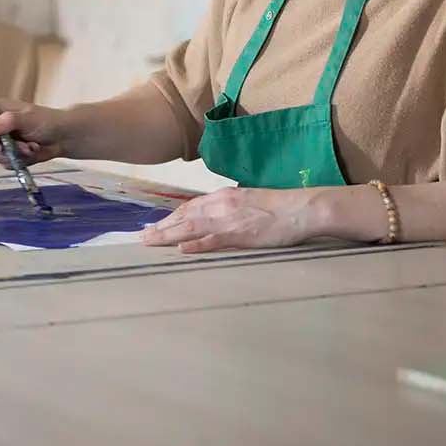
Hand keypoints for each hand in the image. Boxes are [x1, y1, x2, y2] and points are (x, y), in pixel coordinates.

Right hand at [0, 102, 71, 166]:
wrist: (63, 137)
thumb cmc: (48, 121)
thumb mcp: (29, 117)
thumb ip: (10, 121)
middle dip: (7, 148)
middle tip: (25, 146)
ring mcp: (2, 142)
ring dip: (16, 155)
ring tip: (33, 147)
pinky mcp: (9, 155)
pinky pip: (7, 164)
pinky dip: (21, 161)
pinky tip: (33, 152)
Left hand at [142, 186, 322, 253]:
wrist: (300, 208)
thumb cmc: (279, 207)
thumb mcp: (248, 200)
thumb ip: (230, 207)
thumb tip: (216, 216)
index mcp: (224, 196)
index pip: (190, 206)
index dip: (172, 216)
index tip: (158, 224)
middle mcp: (221, 205)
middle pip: (185, 216)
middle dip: (163, 227)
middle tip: (144, 237)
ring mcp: (229, 220)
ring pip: (192, 228)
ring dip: (169, 235)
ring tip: (151, 242)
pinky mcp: (240, 235)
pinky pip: (213, 241)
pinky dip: (196, 245)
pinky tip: (180, 249)